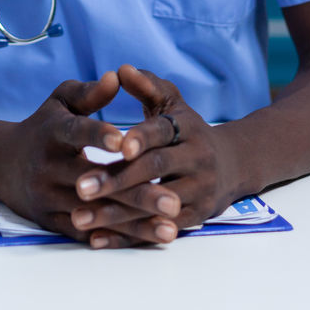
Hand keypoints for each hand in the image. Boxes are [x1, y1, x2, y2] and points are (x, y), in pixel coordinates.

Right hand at [0, 71, 182, 247]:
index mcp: (52, 132)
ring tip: (171, 228)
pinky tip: (148, 239)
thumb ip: (89, 92)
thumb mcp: (61, 101)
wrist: (2, 163)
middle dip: (137, 193)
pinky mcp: (52, 222)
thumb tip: (117, 77)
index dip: (99, 136)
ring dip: (135, 224)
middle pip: (95, 183)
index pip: (76, 133)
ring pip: (96, 213)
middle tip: (174, 202)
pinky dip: (119, 237)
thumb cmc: (43, 126)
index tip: (127, 142)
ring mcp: (49, 198)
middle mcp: (48, 167)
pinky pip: (89, 233)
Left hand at [72, 64, 238, 246]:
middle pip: (155, 170)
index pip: (162, 132)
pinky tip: (96, 239)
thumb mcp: (172, 104)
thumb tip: (121, 69)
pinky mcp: (194, 218)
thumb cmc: (186, 130)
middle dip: (117, 179)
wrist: (230, 165)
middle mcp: (197, 158)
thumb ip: (147, 87)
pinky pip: (157, 229)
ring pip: (154, 205)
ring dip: (115, 214)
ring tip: (79, 217)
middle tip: (81, 187)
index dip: (141, 138)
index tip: (117, 146)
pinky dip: (127, 237)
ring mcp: (198, 190)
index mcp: (187, 127)